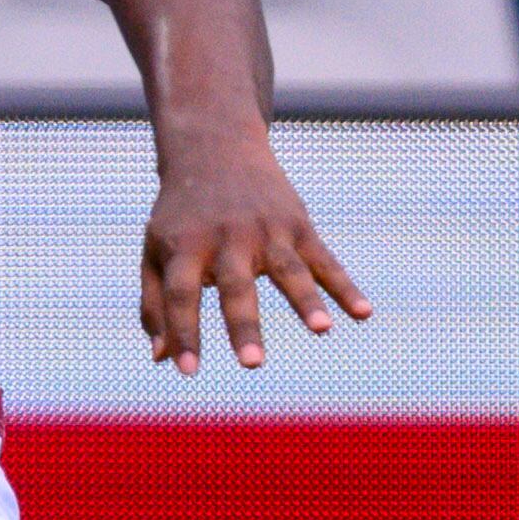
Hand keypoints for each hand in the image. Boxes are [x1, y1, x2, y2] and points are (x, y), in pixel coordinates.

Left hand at [139, 126, 369, 371]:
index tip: (187, 371)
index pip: (181, 295)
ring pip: (288, 270)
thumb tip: (162, 358)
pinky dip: (345, 286)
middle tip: (251, 365)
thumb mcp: (155, 250)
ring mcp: (267, 230)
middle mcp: (227, 238)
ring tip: (322, 331)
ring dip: (306, 301)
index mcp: (185, 246)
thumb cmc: (180, 214)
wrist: (215, 148)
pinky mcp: (298, 225)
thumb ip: (155, 304)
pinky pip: (324, 261)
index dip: (183, 332)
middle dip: (243, 325)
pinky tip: (363, 313)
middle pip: (235, 286)